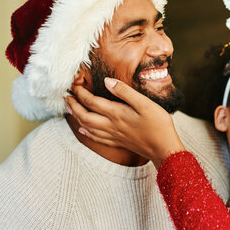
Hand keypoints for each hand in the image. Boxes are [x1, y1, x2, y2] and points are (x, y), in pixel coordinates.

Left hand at [66, 78, 184, 165]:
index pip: (91, 101)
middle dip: (73, 105)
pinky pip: (96, 137)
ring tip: (70, 109)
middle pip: (85, 116)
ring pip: (88, 127)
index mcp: (116, 113)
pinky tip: (83, 129)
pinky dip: (87, 132)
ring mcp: (114, 135)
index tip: (74, 84)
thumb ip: (125, 92)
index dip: (80, 92)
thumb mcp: (145, 103)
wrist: (163, 148)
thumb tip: (107, 81)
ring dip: (77, 117)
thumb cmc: (158, 125)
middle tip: (66, 96)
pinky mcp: (118, 142)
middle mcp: (111, 125)